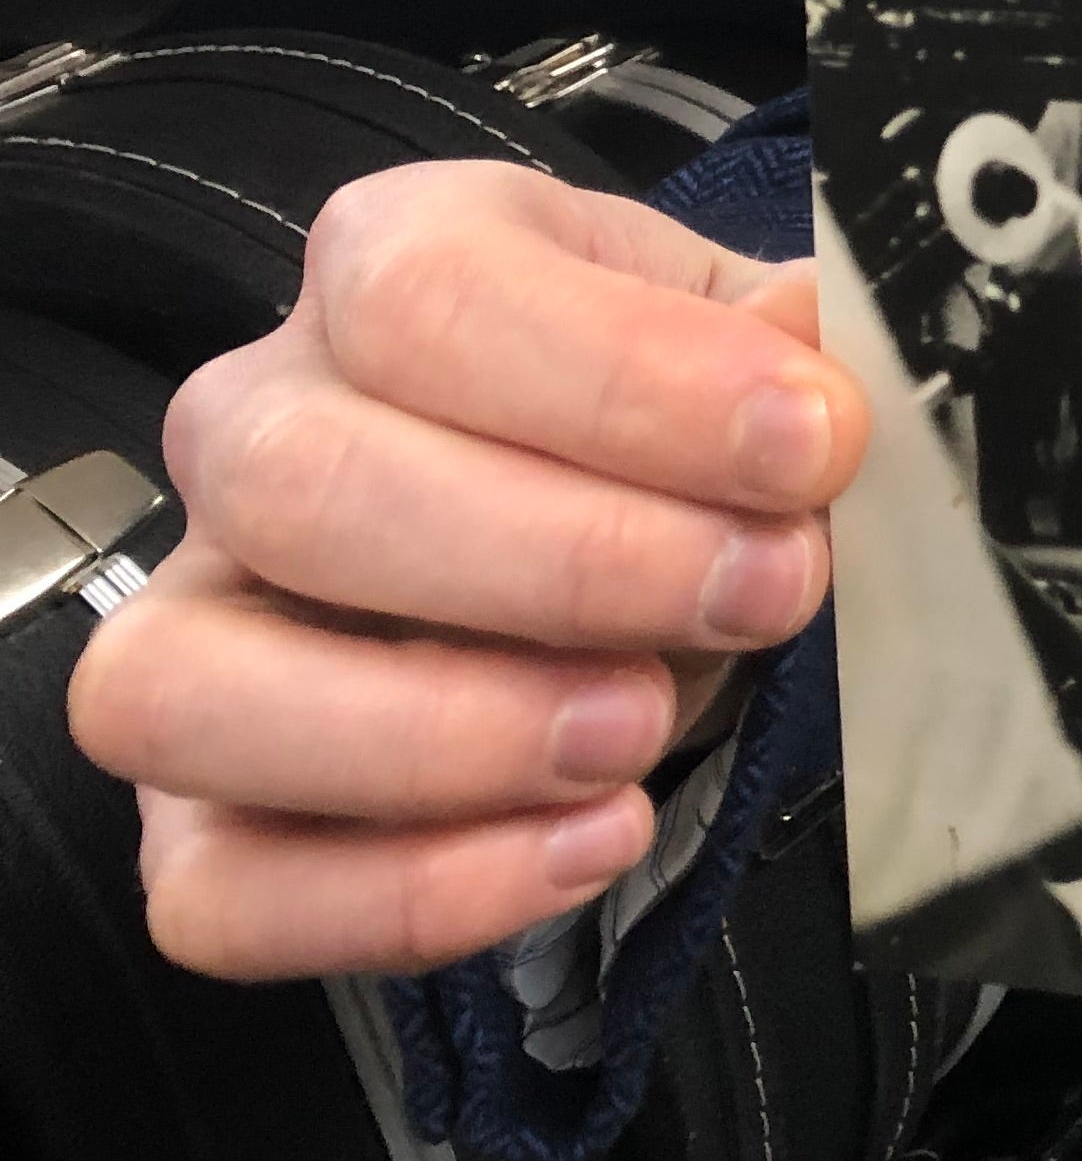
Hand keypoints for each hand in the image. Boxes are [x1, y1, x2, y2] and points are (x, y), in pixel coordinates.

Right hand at [67, 164, 867, 980]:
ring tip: (639, 733)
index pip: (429, 297)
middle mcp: (255, 429)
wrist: (651, 539)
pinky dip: (402, 895)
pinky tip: (586, 844)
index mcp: (388, 265)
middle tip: (761, 592)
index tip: (808, 443)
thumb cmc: (684, 433)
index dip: (627, 379)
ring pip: (186, 692)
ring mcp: (191, 629)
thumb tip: (816, 380)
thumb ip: (792, 354)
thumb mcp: (753, 353)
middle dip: (564, 561)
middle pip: (307, 487)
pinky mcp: (195, 814)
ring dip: (437, 735)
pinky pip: (217, 888)